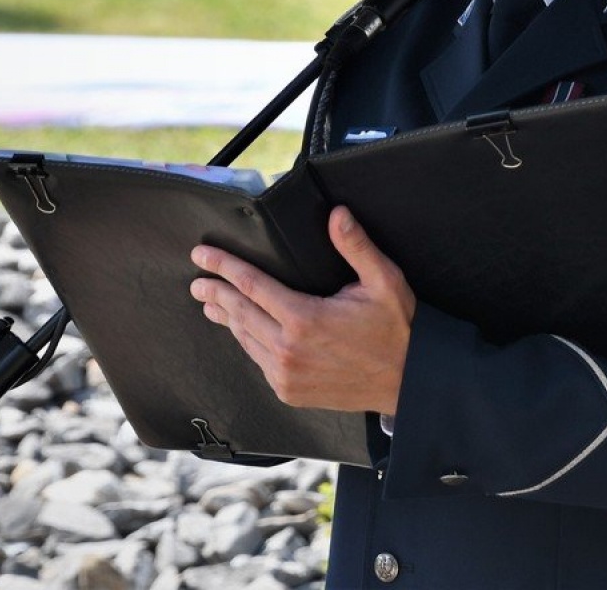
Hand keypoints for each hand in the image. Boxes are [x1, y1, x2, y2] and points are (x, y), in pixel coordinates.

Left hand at [189, 206, 415, 414]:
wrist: (407, 381)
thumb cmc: (396, 329)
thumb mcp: (383, 281)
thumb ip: (356, 246)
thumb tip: (337, 214)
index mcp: (304, 319)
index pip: (251, 285)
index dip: (224, 267)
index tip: (202, 256)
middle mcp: (288, 350)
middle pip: (239, 313)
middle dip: (216, 292)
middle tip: (198, 281)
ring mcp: (285, 375)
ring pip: (245, 338)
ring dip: (227, 318)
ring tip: (212, 304)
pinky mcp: (289, 391)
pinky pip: (258, 360)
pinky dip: (247, 341)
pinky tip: (243, 332)